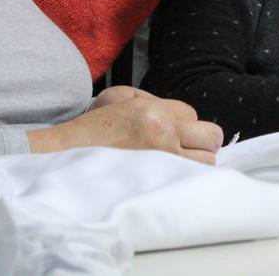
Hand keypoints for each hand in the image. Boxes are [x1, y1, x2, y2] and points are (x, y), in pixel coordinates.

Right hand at [28, 85, 224, 163]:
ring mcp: (162, 160)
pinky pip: (188, 181)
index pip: (195, 115)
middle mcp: (163, 133)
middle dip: (202, 143)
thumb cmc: (92, 129)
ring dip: (195, 163)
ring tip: (174, 164)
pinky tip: (169, 178)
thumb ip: (152, 99)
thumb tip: (180, 115)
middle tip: (185, 149)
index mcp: (154, 110)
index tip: (175, 133)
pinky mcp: (155, 182)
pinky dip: (185, 180)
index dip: (187, 125)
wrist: (66, 155)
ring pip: (205, 163)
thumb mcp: (120, 98)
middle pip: (211, 138)